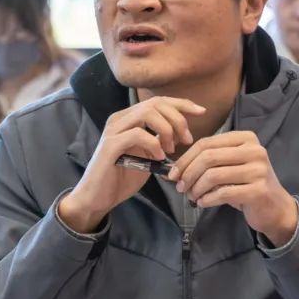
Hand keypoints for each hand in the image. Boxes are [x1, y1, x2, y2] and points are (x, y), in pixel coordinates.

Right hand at [58, 97, 205, 233]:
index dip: (182, 104)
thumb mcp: (147, 156)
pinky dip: (153, 143)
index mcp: (129, 118)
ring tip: (172, 149)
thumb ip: (161, 142)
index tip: (201, 111)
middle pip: (156, 104)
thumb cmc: (122, 178)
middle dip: (177, 119)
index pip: (159, 101)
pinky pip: (137, 134)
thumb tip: (182, 135)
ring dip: (166, 130)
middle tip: (186, 140)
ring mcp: (113, 130)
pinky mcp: (110, 145)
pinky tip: (160, 157)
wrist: (98, 198)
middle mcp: (120, 119)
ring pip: (147, 113)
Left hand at [169, 130, 297, 246]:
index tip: (173, 174)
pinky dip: (207, 199)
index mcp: (246, 138)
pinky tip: (203, 203)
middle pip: (208, 157)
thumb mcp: (230, 166)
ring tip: (192, 197)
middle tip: (180, 187)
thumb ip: (209, 161)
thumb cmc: (247, 184)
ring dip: (196, 188)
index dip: (186, 159)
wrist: (275, 207)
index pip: (206, 143)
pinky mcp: (258, 191)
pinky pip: (223, 193)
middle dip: (188, 174)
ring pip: (213, 176)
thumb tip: (175, 168)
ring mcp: (258, 170)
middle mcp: (254, 150)